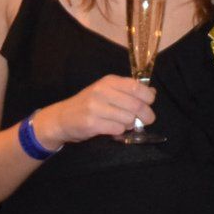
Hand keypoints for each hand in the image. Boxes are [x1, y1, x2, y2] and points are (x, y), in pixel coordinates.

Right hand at [35, 75, 156, 145]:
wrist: (62, 118)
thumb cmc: (89, 104)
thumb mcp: (107, 91)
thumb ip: (128, 90)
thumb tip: (151, 92)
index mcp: (108, 81)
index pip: (136, 87)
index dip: (148, 97)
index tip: (150, 103)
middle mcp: (102, 91)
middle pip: (136, 105)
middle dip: (146, 115)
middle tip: (147, 120)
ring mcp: (95, 107)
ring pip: (128, 119)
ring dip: (131, 124)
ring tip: (125, 124)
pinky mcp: (91, 123)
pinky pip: (117, 129)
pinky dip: (120, 131)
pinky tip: (114, 129)